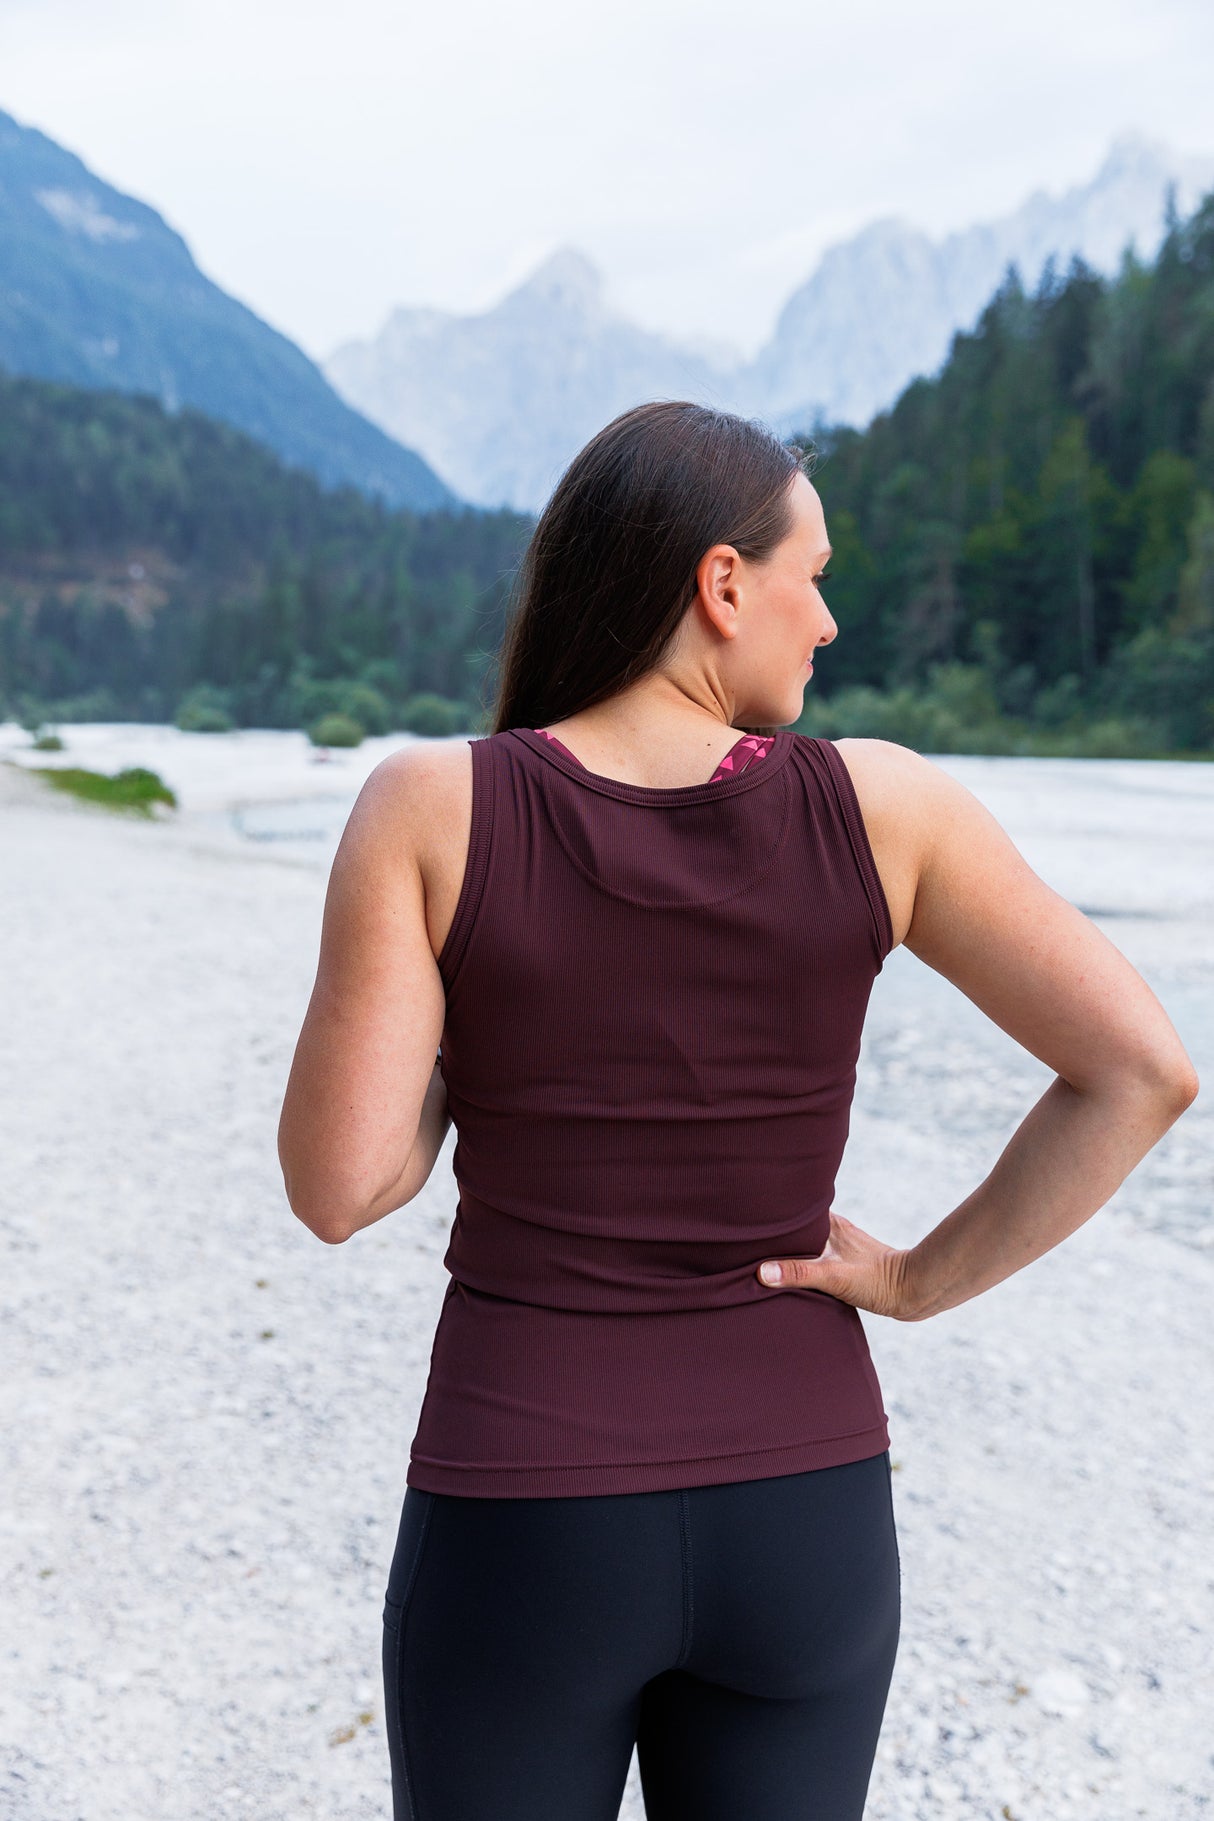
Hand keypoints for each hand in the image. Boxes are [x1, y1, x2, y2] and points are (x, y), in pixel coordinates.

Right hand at [755, 1208, 922, 1320]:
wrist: (912, 1292)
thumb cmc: (877, 1280)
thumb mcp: (833, 1277)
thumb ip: (798, 1273)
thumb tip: (762, 1272)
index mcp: (829, 1224)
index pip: (794, 1209)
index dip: (774, 1211)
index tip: (751, 1214)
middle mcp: (834, 1231)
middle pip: (798, 1226)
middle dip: (778, 1231)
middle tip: (751, 1237)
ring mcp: (841, 1246)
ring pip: (808, 1241)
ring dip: (792, 1248)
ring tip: (766, 1255)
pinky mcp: (847, 1263)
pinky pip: (817, 1256)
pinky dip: (805, 1261)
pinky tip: (795, 1273)